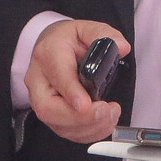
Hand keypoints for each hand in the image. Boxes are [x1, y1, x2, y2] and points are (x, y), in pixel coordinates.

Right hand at [27, 20, 127, 144]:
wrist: (51, 46)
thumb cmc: (67, 41)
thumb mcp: (86, 28)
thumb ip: (105, 35)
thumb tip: (121, 47)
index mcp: (48, 53)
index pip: (57, 75)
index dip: (71, 93)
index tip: (86, 104)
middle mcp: (39, 79)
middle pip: (49, 108)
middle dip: (80, 117)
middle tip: (106, 111)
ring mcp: (40, 99)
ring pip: (57, 123)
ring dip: (88, 126)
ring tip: (110, 116)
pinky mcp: (49, 113)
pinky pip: (64, 131)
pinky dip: (87, 132)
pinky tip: (103, 123)